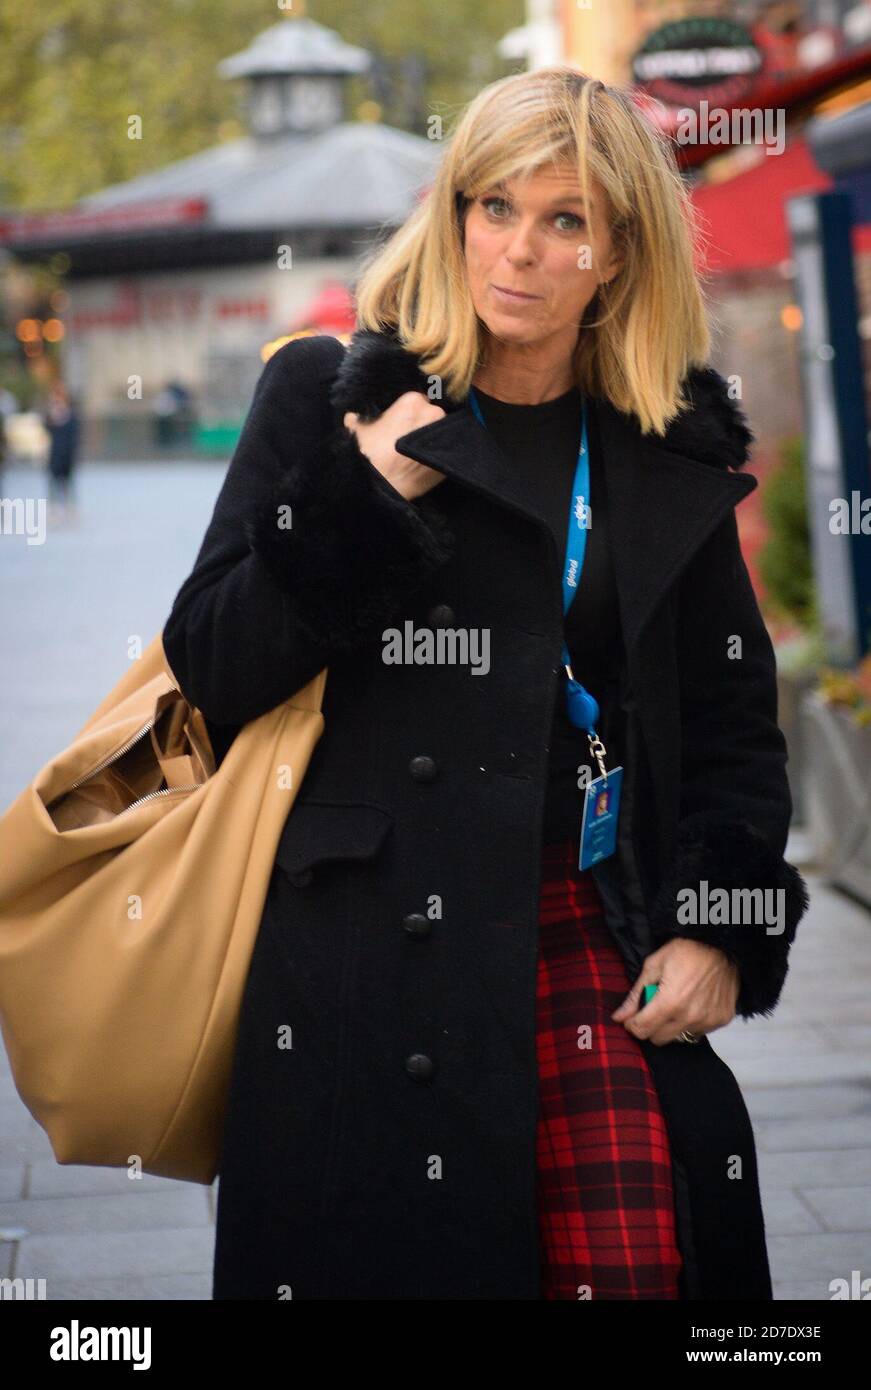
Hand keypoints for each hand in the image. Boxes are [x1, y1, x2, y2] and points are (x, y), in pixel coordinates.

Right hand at [344, 391, 446, 501]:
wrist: (381, 486)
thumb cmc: (368, 454)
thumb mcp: (356, 432)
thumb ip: (356, 420)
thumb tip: (351, 418)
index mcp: (412, 401)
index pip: (417, 400)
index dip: (410, 413)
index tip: (403, 423)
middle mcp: (433, 413)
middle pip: (432, 416)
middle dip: (422, 426)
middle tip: (408, 440)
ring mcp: (444, 436)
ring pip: (440, 433)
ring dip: (430, 441)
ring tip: (415, 454)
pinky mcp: (449, 457)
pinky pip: (444, 453)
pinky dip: (436, 457)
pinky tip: (422, 465)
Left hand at [611, 938, 739, 1045]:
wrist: (724, 946)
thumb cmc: (687, 950)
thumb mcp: (655, 964)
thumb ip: (636, 994)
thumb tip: (619, 1017)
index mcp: (670, 1002)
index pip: (642, 1030)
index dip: (632, 1024)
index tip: (633, 1017)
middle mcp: (689, 1017)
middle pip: (658, 1039)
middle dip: (650, 1026)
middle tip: (653, 1008)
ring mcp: (707, 1021)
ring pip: (679, 1037)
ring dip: (672, 1025)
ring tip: (676, 1003)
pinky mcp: (720, 1021)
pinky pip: (698, 1032)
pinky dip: (691, 1023)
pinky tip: (693, 1004)